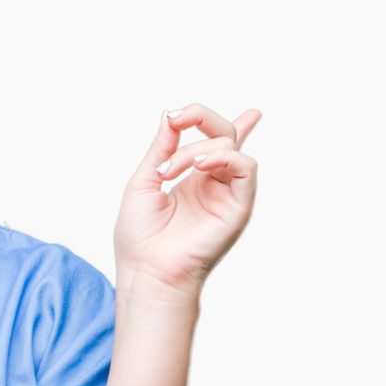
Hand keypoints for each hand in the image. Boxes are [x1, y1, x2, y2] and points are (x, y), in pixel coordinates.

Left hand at [114, 102, 261, 299]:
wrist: (146, 271)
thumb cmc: (140, 237)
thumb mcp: (145, 180)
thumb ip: (161, 147)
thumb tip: (170, 116)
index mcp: (193, 181)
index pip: (214, 142)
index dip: (213, 120)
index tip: (176, 115)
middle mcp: (214, 186)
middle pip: (224, 134)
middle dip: (200, 117)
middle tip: (175, 120)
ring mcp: (228, 196)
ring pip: (231, 146)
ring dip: (198, 148)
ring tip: (169, 170)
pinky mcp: (239, 208)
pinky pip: (246, 168)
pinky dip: (223, 157)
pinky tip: (198, 166)